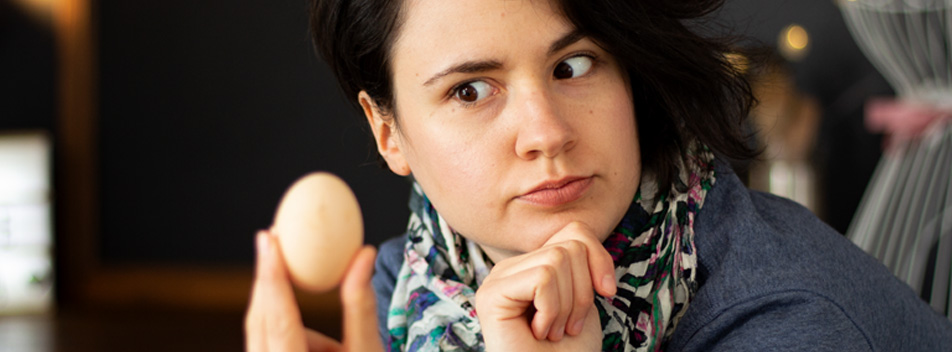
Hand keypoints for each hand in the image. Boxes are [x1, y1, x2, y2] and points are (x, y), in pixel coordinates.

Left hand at [245, 231, 383, 351]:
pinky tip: (324, 350)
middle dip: (270, 281)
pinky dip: (290, 335)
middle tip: (276, 239)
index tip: (269, 236)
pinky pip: (271, 345)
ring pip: (267, 333)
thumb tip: (363, 253)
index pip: (277, 316)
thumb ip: (360, 305)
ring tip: (335, 345)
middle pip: (260, 319)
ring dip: (291, 321)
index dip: (272, 273)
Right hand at [475, 222, 615, 350]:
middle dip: (583, 291)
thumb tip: (580, 232)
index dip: (599, 260)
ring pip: (557, 258)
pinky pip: (542, 277)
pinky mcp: (490, 295)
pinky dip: (553, 310)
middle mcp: (510, 268)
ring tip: (553, 331)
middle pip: (569, 244)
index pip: (574, 231)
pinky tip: (538, 332)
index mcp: (531, 264)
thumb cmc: (570, 351)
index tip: (606, 294)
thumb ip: (579, 256)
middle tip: (567, 325)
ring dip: (568, 305)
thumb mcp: (586, 294)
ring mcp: (497, 280)